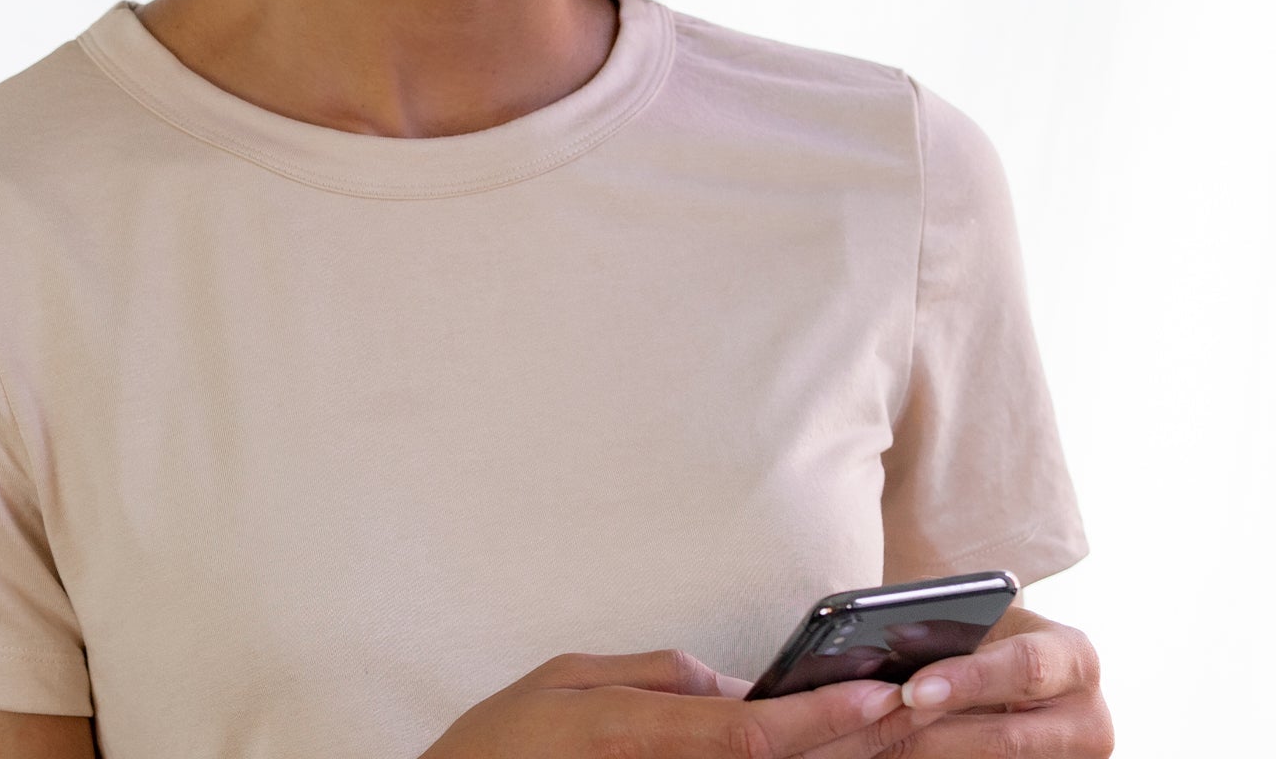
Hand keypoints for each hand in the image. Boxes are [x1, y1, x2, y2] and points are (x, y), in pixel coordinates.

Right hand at [416, 647, 953, 758]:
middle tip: (924, 710)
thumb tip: (734, 689)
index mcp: (635, 735)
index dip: (819, 719)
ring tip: (901, 732)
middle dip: (856, 745)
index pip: (748, 735)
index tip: (879, 694)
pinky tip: (838, 756)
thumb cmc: (503, 744)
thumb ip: (656, 678)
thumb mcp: (567, 681)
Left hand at [865, 604, 1113, 755]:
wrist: (1007, 663)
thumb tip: (884, 644)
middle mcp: (1089, 719)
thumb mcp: (978, 618)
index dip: (968, 681)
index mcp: (1075, 657)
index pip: (1025, 669)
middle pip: (1006, 739)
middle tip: (879, 722)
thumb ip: (946, 630)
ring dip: (925, 754)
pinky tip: (892, 751)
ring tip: (876, 741)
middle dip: (933, 732)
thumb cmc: (984, 631)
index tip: (912, 689)